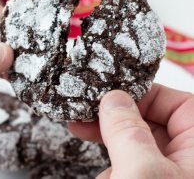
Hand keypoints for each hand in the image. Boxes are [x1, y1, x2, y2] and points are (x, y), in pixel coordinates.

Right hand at [69, 84, 193, 178]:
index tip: (110, 95)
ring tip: (81, 134)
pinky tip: (103, 176)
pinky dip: (111, 166)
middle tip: (86, 112)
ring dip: (108, 143)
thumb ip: (127, 130)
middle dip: (116, 118)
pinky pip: (128, 165)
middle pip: (151, 122)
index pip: (178, 104)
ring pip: (135, 144)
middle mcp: (187, 160)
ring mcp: (166, 174)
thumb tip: (113, 97)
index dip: (144, 94)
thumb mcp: (140, 172)